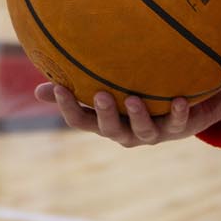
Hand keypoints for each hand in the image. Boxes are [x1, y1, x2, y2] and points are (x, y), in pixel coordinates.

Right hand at [35, 83, 220, 146]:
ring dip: (138, 115)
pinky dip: (178, 113)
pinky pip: (177, 123)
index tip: (60, 87)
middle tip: (100, 94)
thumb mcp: (106, 94)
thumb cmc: (136, 99)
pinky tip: (179, 100)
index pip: (81, 120)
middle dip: (105, 114)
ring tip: (134, 99)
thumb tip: (37, 90)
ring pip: (142, 130)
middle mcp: (125, 132)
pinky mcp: (177, 128)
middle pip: (110, 129)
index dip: (68, 107)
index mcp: (105, 122)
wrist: (183, 112)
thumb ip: (78, 89)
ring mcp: (150, 133)